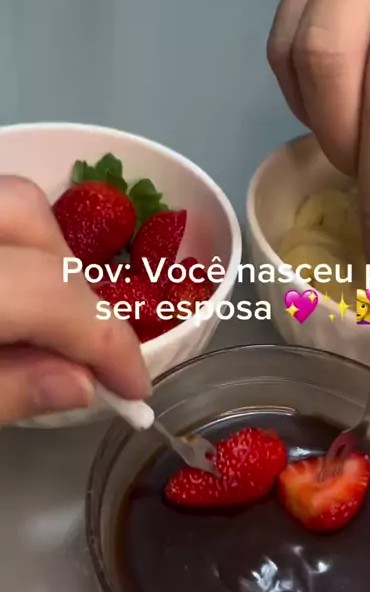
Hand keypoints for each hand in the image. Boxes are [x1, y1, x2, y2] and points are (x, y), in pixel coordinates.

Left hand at [0, 176, 149, 423]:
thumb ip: (8, 392)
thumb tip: (84, 383)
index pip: (52, 294)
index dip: (108, 342)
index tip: (134, 388)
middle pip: (29, 218)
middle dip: (73, 283)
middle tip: (81, 347)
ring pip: (7, 199)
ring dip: (44, 252)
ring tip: (46, 315)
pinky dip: (11, 246)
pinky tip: (8, 292)